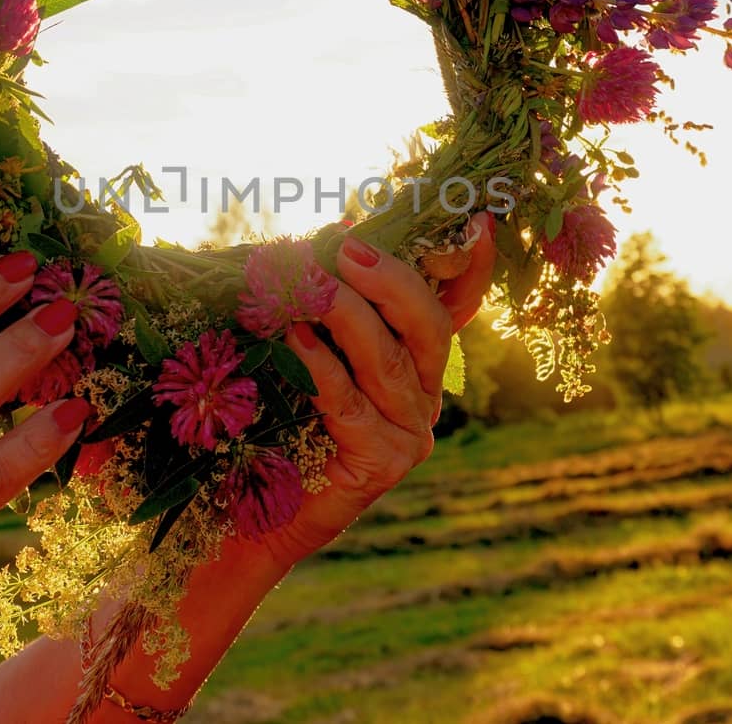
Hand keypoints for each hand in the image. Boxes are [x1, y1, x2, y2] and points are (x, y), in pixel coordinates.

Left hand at [262, 212, 496, 568]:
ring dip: (347, 315)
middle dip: (391, 280)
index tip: (477, 220)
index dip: (472, 265)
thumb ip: (327, 297)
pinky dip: (322, 366)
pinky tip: (294, 340)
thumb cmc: (277, 419)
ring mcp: (409, 432)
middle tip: (346, 250)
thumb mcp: (306, 345)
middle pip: (429, 325)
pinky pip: (353, 403)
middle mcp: (423, 393)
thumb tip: (335, 228)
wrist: (254, 511)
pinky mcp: (383, 462)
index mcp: (415, 358)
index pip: (456, 305)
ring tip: (308, 285)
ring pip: (389, 360)